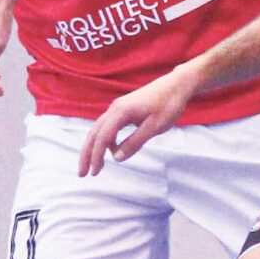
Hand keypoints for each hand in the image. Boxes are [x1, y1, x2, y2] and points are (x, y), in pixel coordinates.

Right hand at [78, 69, 199, 175]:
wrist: (177, 85)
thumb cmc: (168, 105)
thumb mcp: (155, 127)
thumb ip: (135, 142)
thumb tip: (116, 158)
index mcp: (121, 112)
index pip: (103, 137)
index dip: (96, 156)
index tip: (94, 172)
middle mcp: (115, 108)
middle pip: (94, 133)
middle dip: (87, 154)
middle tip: (82, 173)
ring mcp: (118, 108)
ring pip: (99, 130)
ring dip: (94, 148)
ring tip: (94, 166)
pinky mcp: (123, 109)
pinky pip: (108, 126)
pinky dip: (106, 140)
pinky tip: (112, 150)